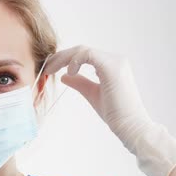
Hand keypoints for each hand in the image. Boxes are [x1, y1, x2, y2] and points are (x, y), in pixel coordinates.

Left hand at [44, 45, 175, 175]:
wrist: (130, 126)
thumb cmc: (115, 113)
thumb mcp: (92, 94)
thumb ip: (80, 82)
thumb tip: (65, 76)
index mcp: (111, 65)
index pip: (84, 55)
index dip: (64, 59)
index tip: (50, 69)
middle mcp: (115, 60)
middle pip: (81, 50)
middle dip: (60, 57)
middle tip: (45, 67)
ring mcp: (115, 61)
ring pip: (83, 50)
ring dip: (63, 58)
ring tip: (51, 70)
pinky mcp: (112, 67)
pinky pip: (88, 54)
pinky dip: (75, 61)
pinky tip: (69, 72)